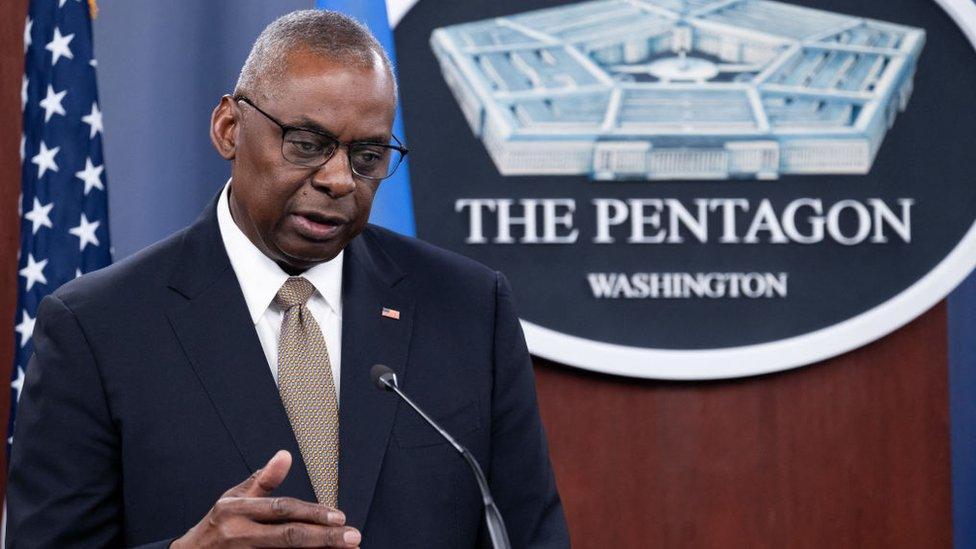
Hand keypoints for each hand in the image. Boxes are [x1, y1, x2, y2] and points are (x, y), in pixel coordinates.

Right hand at [171, 450, 360, 547]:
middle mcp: (238, 533)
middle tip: (352, 537)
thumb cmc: (216, 525)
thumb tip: (285, 456)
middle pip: (289, 536)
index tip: (339, 516)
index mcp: (236, 510)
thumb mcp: (233, 498)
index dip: (313, 513)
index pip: (282, 509)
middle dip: (324, 538)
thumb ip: (263, 480)